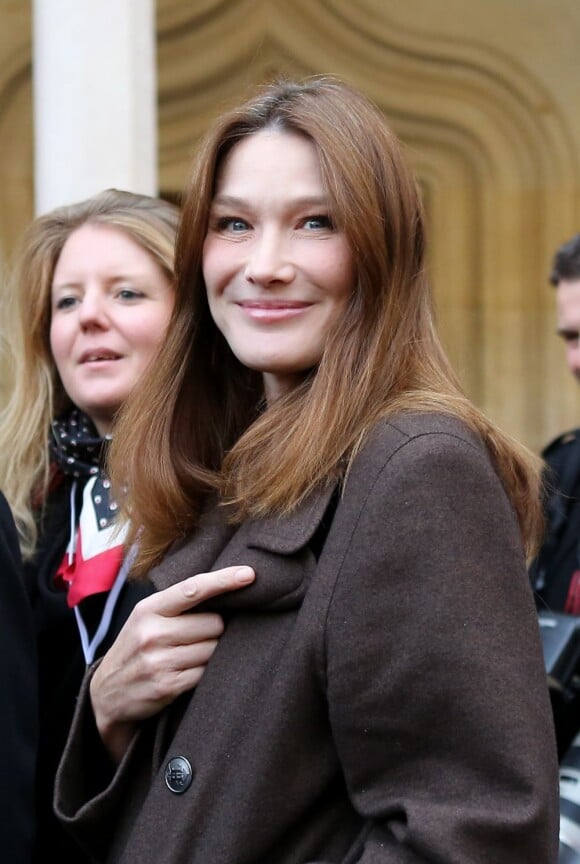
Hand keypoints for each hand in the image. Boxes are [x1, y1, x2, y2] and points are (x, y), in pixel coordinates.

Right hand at [90, 565, 254, 762]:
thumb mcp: (146, 619)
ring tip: (191, 656)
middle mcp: (152, 632)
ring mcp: (158, 660)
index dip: (224, 580)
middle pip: (213, 623)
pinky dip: (204, 672)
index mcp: (149, 608)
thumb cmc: (136, 648)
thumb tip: (227, 592)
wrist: (106, 694)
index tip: (250, 574)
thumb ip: (178, 605)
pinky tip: (188, 673)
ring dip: (211, 653)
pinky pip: (205, 673)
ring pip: (213, 649)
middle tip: (200, 637)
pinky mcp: (166, 686)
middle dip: (215, 630)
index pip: (193, 589)